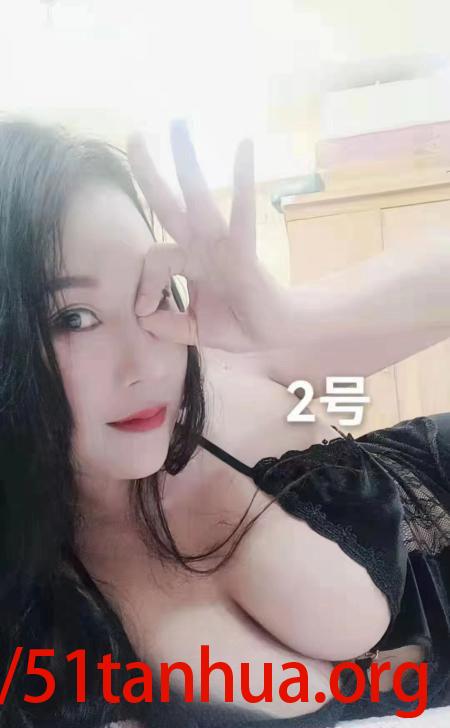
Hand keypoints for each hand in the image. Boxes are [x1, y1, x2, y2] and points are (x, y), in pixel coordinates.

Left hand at [127, 119, 289, 352]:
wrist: (272, 334)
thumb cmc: (236, 324)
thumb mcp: (191, 330)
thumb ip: (166, 324)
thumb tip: (142, 317)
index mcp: (187, 262)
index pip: (154, 260)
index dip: (144, 285)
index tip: (145, 311)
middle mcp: (200, 246)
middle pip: (167, 204)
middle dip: (149, 173)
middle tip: (135, 136)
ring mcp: (220, 244)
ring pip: (197, 198)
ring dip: (186, 162)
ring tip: (178, 124)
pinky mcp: (242, 249)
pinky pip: (241, 213)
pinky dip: (242, 180)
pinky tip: (244, 146)